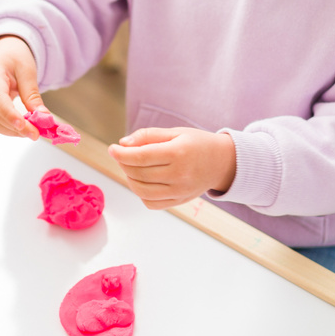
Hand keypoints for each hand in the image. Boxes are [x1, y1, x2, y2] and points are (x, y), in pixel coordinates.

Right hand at [0, 34, 42, 139]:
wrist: (3, 51)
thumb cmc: (14, 56)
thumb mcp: (27, 70)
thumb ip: (32, 94)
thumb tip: (43, 117)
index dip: (9, 114)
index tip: (24, 126)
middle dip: (16, 127)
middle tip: (36, 134)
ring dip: (12, 131)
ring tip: (31, 132)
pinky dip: (7, 128)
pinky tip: (22, 129)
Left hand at [108, 126, 235, 209]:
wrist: (222, 163)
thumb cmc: (197, 144)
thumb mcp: (175, 132)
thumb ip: (148, 136)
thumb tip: (123, 144)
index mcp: (178, 153)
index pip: (141, 156)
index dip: (121, 154)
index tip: (112, 149)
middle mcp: (179, 174)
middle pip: (139, 174)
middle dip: (124, 164)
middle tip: (123, 155)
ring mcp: (180, 191)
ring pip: (142, 190)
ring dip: (129, 179)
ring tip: (131, 168)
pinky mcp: (180, 201)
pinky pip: (151, 203)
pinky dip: (141, 193)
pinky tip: (142, 181)